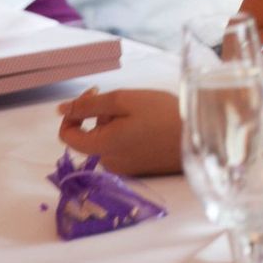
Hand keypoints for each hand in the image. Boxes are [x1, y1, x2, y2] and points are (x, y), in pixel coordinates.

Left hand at [57, 88, 180, 175]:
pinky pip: (123, 149)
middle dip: (103, 114)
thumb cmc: (163, 115)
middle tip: (128, 99)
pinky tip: (150, 124)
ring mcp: (125, 169)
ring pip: (108, 140)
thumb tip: (61, 110)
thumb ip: (89, 105)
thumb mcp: (124, 100)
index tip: (95, 93)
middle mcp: (109, 163)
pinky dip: (129, 134)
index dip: (74, 111)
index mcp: (102, 147)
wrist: (201, 137)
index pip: (67, 134)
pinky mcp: (140, 169)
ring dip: (117, 123)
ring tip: (143, 111)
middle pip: (91, 135)